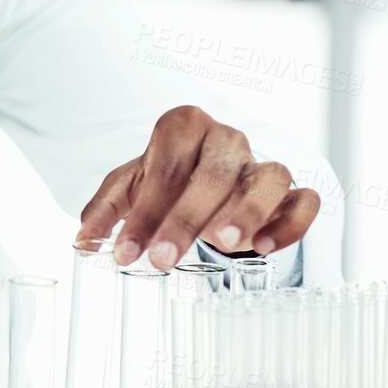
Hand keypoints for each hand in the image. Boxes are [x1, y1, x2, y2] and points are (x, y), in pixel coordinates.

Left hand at [76, 105, 319, 269]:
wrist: (204, 180)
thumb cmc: (167, 180)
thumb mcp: (129, 188)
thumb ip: (104, 210)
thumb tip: (84, 240)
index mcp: (185, 128)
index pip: (167, 163)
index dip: (146, 209)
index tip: (126, 252)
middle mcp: (227, 139)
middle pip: (215, 171)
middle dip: (186, 218)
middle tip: (162, 260)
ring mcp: (261, 163)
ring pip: (269, 176)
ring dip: (247, 210)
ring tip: (222, 244)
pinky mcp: (289, 192)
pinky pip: (304, 200)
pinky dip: (290, 223)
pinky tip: (263, 248)